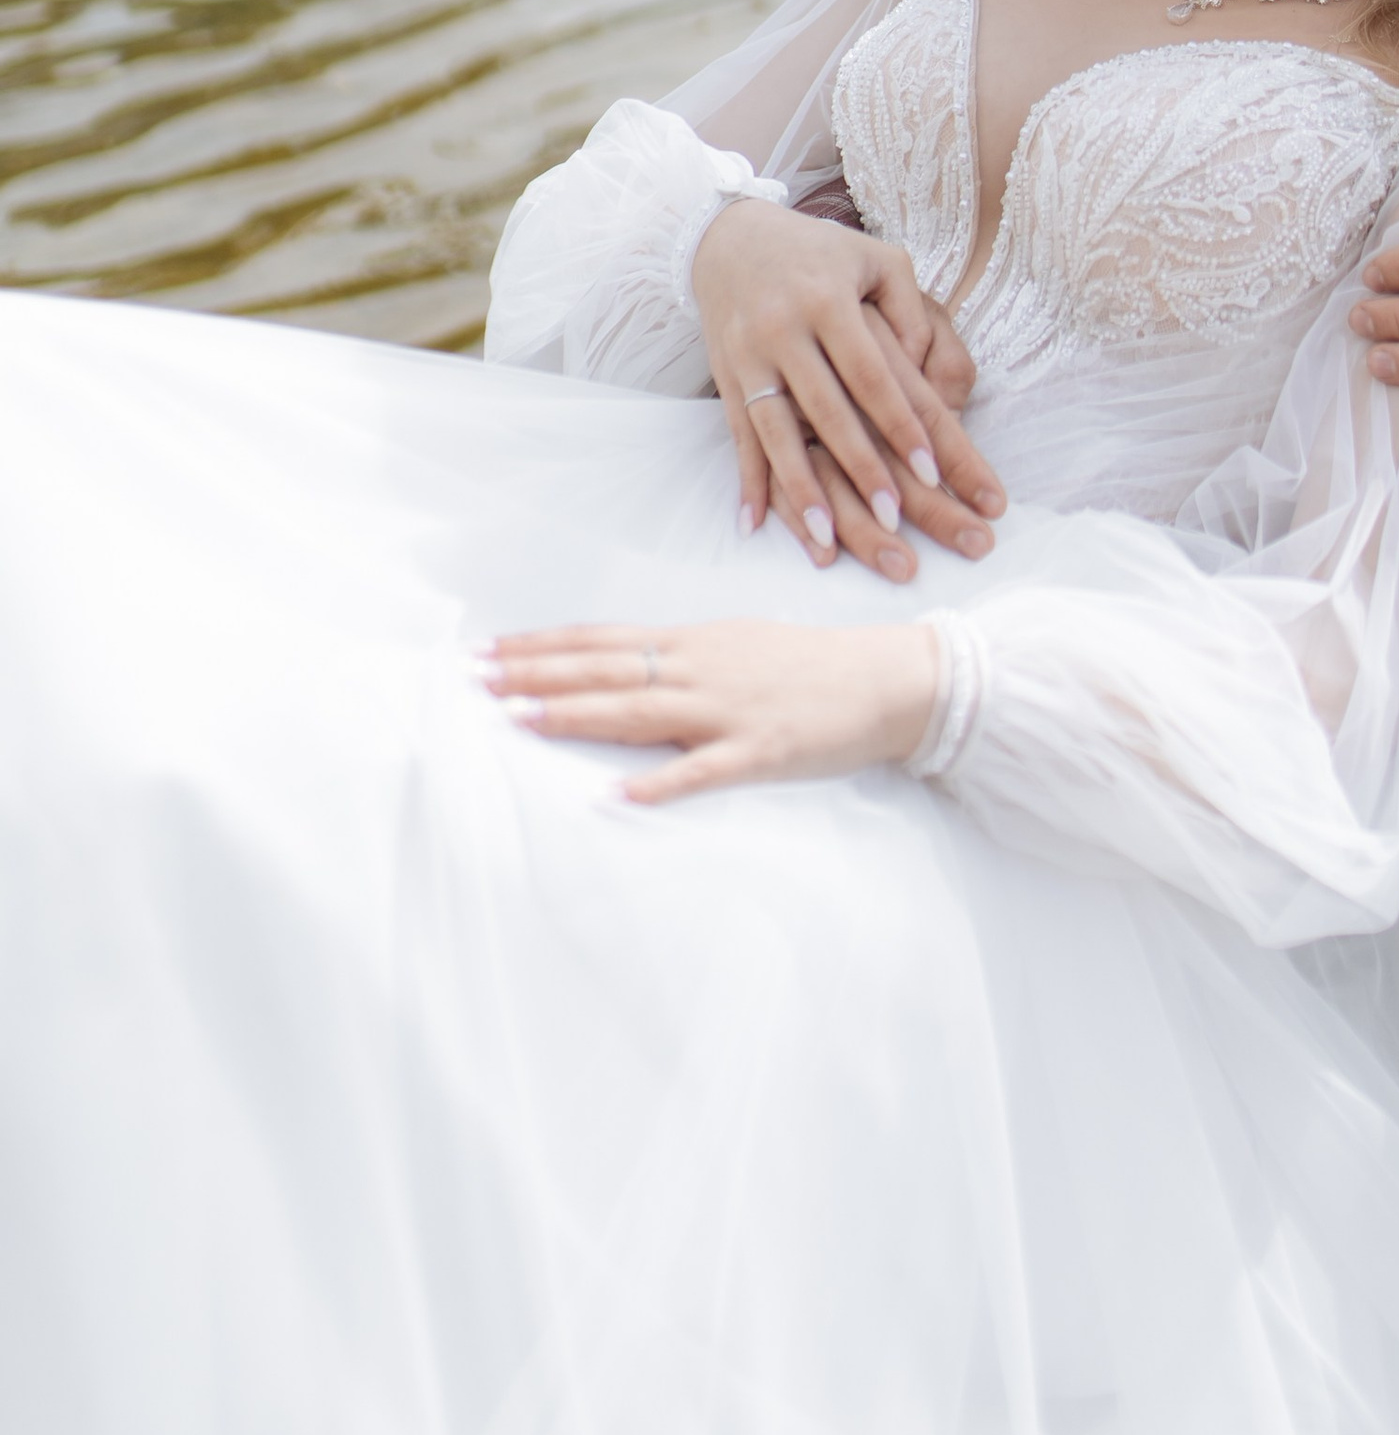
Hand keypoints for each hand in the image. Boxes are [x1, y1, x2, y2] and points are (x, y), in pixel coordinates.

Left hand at [483, 618, 942, 806]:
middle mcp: (701, 667)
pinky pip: (701, 770)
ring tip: (520, 719)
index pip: (601, 639)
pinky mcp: (759, 750)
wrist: (886, 679)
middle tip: (475, 678)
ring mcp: (728, 709)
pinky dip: (658, 783)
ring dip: (576, 713)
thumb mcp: (737, 646)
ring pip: (638, 709)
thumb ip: (680, 659)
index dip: (542, 645)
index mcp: (694, 641)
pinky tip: (618, 795)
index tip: (487, 650)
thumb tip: (622, 670)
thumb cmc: (809, 665)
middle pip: (605, 667)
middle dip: (536, 673)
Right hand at [693, 203, 1005, 581]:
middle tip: (895, 519)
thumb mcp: (877, 259)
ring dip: (802, 489)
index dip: (900, 425)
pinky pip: (737, 437)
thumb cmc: (822, 254)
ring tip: (829, 540)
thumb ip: (910, 308)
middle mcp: (785, 329)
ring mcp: (749, 355)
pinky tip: (756, 523)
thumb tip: (924, 368)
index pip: (871, 374)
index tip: (932, 471)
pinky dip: (747, 481)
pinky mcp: (725, 375)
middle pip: (827, 410)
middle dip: (861, 468)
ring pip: (776, 432)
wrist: (732, 237)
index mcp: (828, 299)